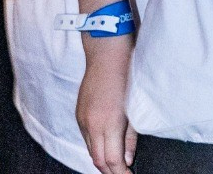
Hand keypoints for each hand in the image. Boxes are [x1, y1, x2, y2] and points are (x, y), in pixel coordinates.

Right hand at [76, 38, 132, 173]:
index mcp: (108, 122)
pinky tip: (105, 145)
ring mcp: (82, 119)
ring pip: (90, 150)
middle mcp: (92, 124)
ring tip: (115, 163)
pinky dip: (95, 146)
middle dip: (110, 171)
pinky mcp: (78, 113)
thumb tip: (127, 159)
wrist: (106, 51)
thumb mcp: (134, 106)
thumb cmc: (127, 74)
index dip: (120, 173)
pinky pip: (86, 138)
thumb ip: (130, 136)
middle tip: (123, 173)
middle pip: (98, 160)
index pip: (111, 161)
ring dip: (102, 160)